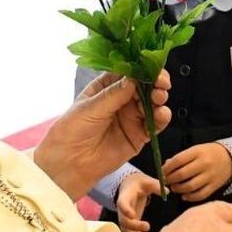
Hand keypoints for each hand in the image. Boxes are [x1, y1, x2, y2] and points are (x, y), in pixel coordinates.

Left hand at [34, 71, 171, 199]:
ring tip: (159, 98)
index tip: (151, 67)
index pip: (129, 72)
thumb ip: (113, 94)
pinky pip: (156, 124)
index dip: (142, 68)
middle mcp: (122, 99)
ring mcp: (132, 117)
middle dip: (156, 82)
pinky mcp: (139, 135)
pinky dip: (162, 118)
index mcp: (107, 87)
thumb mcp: (90, 108)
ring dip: (160, 98)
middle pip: (145, 85)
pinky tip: (161, 114)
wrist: (69, 164)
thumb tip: (133, 78)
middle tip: (161, 82)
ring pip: (153, 102)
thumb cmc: (71, 131)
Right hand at [116, 173, 162, 231]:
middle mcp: (122, 210)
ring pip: (125, 230)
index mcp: (125, 197)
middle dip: (134, 226)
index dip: (125, 210)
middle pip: (124, 220)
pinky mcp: (130, 224)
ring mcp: (125, 218)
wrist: (130, 187)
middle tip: (147, 226)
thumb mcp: (146, 181)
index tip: (133, 215)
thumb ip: (155, 185)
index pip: (122, 204)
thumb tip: (167, 191)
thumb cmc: (139, 184)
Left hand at [163, 142, 231, 201]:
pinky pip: (200, 195)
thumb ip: (181, 158)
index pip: (178, 160)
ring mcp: (210, 176)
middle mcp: (204, 163)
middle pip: (182, 174)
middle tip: (166, 181)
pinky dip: (190, 197)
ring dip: (178, 189)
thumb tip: (165, 166)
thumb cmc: (208, 153)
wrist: (230, 158)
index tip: (162, 172)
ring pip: (190, 186)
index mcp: (197, 152)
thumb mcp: (195, 150)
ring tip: (174, 187)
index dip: (167, 168)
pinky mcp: (214, 186)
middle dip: (170, 179)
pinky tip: (184, 195)